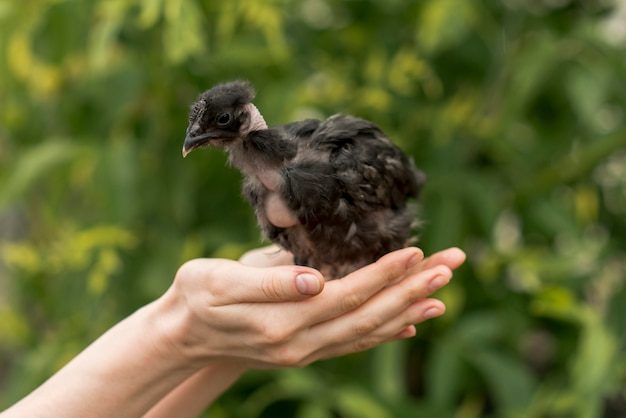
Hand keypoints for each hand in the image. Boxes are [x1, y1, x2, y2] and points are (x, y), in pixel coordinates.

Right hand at [156, 245, 464, 368]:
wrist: (182, 337)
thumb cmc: (195, 297)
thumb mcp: (218, 281)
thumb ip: (268, 281)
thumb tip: (314, 279)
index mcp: (283, 320)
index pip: (346, 295)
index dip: (383, 275)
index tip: (416, 253)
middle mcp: (302, 343)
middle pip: (369, 315)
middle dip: (412, 289)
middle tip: (450, 266)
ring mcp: (307, 351)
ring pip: (368, 331)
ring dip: (408, 310)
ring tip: (443, 292)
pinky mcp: (306, 350)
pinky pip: (355, 342)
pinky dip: (386, 331)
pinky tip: (409, 323)